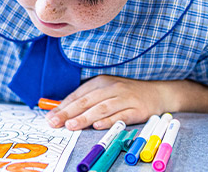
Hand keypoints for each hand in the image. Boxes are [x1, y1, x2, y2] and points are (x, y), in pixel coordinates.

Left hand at [45, 75, 168, 130]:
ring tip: (71, 125)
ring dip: (85, 117)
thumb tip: (63, 110)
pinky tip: (97, 126)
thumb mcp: (106, 91)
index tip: (50, 117)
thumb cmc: (126, 93)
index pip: (78, 94)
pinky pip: (120, 115)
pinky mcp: (136, 109)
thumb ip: (86, 100)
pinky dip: (108, 121)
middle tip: (55, 122)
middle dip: (69, 112)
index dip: (63, 106)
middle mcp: (112, 88)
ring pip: (102, 108)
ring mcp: (125, 98)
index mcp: (101, 82)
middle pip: (87, 101)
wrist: (157, 93)